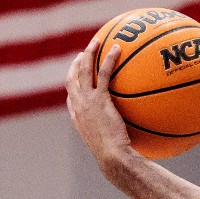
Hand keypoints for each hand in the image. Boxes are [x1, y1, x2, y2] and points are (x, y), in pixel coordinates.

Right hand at [64, 37, 134, 169]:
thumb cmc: (115, 157)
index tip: (77, 77)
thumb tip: (129, 136)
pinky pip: (103, 73)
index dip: (73, 85)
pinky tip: (117, 49)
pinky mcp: (99, 99)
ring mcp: (87, 101)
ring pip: (84, 70)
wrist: (113, 157)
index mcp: (77, 118)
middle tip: (83, 54)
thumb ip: (113, 135)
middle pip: (72, 79)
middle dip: (76, 64)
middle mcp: (78, 107)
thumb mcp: (110, 146)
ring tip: (97, 41)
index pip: (71, 97)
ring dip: (89, 53)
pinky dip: (108, 59)